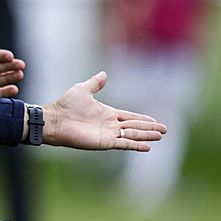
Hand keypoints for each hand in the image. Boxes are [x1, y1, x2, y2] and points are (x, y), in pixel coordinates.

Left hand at [43, 71, 166, 150]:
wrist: (56, 119)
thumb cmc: (66, 105)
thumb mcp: (83, 90)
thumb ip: (95, 83)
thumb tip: (104, 74)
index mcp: (107, 113)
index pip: (129, 116)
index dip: (142, 118)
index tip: (154, 120)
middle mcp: (110, 124)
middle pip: (134, 126)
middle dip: (149, 128)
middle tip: (164, 130)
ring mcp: (108, 134)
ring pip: (132, 134)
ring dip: (146, 135)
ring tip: (160, 135)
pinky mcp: (104, 142)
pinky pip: (124, 144)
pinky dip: (136, 145)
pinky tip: (147, 147)